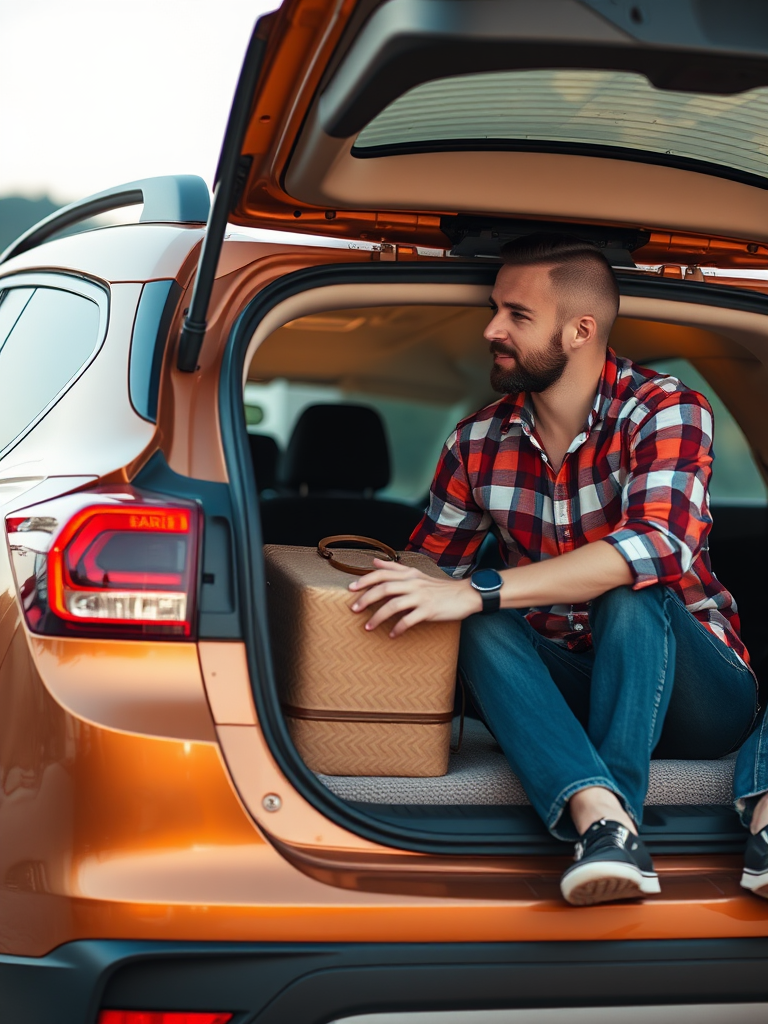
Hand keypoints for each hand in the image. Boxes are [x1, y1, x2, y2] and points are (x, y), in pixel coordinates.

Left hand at [349, 558, 481, 637]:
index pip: (382, 573)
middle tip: (354, 609)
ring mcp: (421, 597)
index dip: (365, 579)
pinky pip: (409, 620)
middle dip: (366, 599)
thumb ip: (395, 568)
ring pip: (393, 605)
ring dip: (378, 617)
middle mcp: (413, 584)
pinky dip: (398, 628)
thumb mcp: (416, 574)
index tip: (351, 588)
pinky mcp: (429, 610)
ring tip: (368, 627)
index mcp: (409, 575)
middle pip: (384, 588)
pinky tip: (392, 634)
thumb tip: (374, 561)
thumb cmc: (439, 587)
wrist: (464, 595)